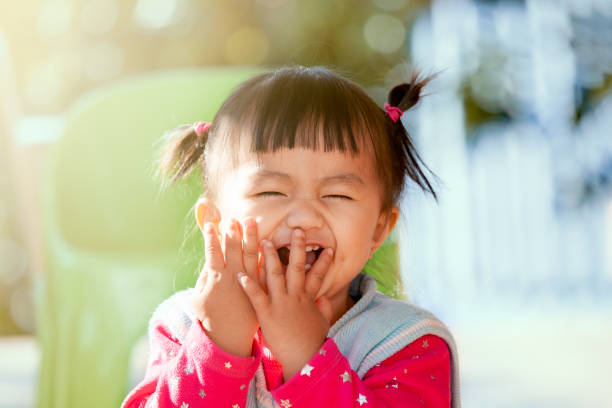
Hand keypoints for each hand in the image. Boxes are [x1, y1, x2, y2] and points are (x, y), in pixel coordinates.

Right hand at [192, 218, 259, 356]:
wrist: (230, 336)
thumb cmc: (211, 316)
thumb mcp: (199, 296)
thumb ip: (204, 276)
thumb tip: (209, 259)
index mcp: (215, 278)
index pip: (212, 252)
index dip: (211, 237)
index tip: (211, 224)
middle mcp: (232, 278)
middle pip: (233, 249)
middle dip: (232, 232)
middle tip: (233, 218)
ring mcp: (248, 282)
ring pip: (251, 254)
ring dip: (250, 236)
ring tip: (251, 221)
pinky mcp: (260, 289)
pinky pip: (264, 268)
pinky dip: (265, 254)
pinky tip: (266, 241)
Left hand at [238, 228, 334, 379]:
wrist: (304, 358)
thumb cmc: (312, 343)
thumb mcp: (321, 323)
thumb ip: (322, 309)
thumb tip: (324, 299)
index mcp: (308, 299)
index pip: (318, 275)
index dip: (323, 261)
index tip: (329, 248)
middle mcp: (295, 297)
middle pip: (296, 267)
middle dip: (296, 247)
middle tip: (296, 230)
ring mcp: (281, 304)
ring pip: (275, 275)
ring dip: (268, 257)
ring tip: (263, 241)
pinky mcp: (267, 314)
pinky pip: (256, 296)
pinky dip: (248, 285)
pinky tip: (240, 274)